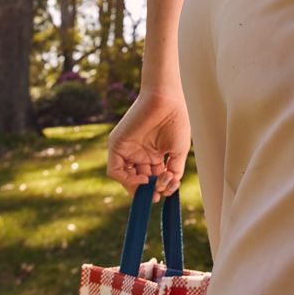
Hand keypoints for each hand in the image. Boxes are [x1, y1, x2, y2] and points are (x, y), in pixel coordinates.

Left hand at [107, 86, 190, 202]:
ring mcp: (128, 150)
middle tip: (158, 194)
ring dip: (138, 188)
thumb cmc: (175, 121)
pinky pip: (115, 170)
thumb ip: (173, 171)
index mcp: (154, 155)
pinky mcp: (117, 145)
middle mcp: (139, 153)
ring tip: (152, 186)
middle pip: (139, 181)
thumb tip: (168, 188)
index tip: (166, 191)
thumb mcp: (178, 152)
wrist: (166, 100)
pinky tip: (142, 179)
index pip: (152, 179)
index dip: (158, 188)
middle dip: (148, 191)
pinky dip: (126, 180)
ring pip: (126, 178)